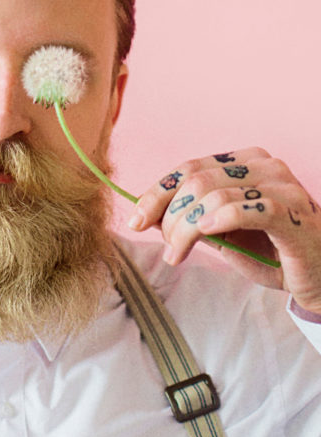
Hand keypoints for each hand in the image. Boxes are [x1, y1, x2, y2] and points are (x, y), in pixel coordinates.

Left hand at [128, 147, 320, 312]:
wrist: (319, 275)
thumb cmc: (269, 250)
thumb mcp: (219, 233)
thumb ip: (187, 219)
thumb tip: (143, 215)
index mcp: (243, 161)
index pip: (188, 169)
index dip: (156, 194)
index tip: (134, 221)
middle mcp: (262, 164)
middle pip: (195, 181)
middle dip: (168, 216)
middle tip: (166, 248)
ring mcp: (280, 184)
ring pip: (212, 195)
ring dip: (185, 229)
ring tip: (178, 254)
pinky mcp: (292, 211)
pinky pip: (245, 208)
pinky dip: (218, 220)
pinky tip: (205, 234)